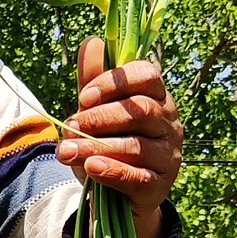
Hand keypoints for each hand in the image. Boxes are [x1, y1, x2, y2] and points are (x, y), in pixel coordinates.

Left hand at [59, 37, 182, 237]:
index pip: (148, 76)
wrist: (114, 195)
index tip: (84, 97)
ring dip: (97, 147)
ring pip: (137, 146)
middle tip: (72, 126)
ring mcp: (168, 155)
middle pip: (141, 111)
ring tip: (67, 152)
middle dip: (101, 118)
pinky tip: (92, 167)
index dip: (115, 83)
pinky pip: (138, 178)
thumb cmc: (107, 144)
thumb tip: (92, 42)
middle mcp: (169, 123)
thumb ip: (93, 81)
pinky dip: (113, 172)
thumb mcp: (95, 112)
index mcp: (156, 97)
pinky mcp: (159, 186)